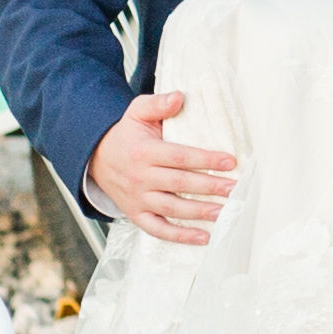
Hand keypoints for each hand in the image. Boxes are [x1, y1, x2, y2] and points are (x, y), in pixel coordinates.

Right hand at [84, 88, 235, 247]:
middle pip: (179, 184)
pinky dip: (180, 236)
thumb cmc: (127, 135)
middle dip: (210, 187)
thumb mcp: (137, 112)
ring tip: (226, 212)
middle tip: (235, 189)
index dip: (205, 160)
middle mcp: (141, 178)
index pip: (179, 157)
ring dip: (200, 212)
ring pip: (172, 209)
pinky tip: (203, 236)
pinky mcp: (137, 214)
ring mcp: (139, 199)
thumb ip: (158, 103)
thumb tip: (179, 97)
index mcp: (144, 152)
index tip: (229, 161)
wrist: (98, 158)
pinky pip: (158, 229)